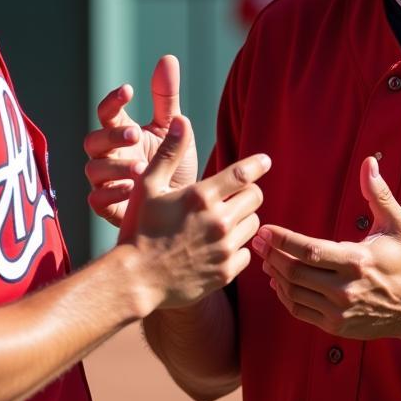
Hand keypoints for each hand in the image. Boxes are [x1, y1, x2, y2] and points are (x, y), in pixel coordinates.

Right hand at [84, 55, 198, 226]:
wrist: (184, 208)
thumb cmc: (173, 165)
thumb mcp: (173, 130)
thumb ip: (166, 98)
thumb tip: (167, 58)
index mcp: (121, 132)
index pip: (107, 112)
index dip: (112, 100)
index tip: (128, 90)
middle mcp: (108, 156)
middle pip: (92, 141)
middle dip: (111, 136)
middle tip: (135, 134)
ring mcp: (106, 181)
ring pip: (93, 170)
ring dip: (114, 167)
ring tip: (141, 168)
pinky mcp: (108, 207)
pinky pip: (97, 200)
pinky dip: (111, 194)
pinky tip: (131, 190)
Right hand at [121, 113, 270, 311]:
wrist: (135, 280)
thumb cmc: (139, 229)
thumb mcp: (148, 186)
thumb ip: (169, 152)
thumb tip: (182, 120)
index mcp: (201, 196)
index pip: (243, 174)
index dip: (257, 165)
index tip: (265, 161)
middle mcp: (218, 221)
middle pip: (255, 197)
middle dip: (248, 193)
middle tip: (234, 196)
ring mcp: (224, 249)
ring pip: (254, 225)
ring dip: (243, 220)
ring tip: (222, 222)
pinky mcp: (226, 273)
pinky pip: (246, 254)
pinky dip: (238, 249)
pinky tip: (218, 247)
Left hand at [252, 156, 400, 345]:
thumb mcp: (397, 224)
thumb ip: (378, 193)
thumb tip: (368, 163)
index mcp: (357, 260)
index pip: (309, 250)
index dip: (282, 239)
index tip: (265, 229)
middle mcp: (345, 288)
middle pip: (294, 272)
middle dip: (272, 254)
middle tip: (258, 240)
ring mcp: (339, 310)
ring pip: (293, 292)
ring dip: (275, 273)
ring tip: (267, 257)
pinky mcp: (335, 325)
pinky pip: (299, 310)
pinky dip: (284, 295)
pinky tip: (279, 280)